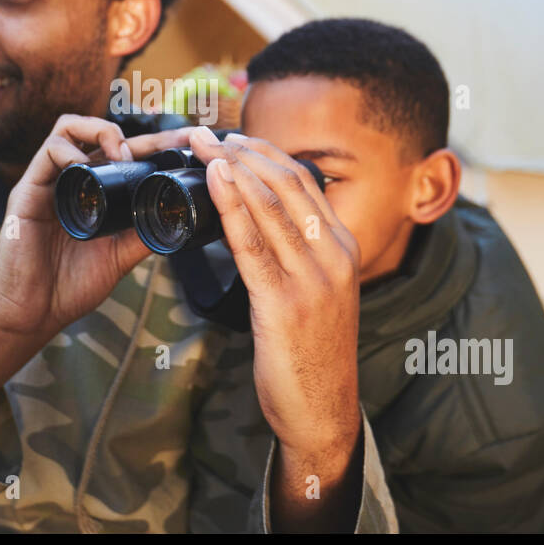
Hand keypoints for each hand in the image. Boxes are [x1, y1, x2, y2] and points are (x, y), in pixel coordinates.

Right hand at [0, 114, 195, 337]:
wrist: (32, 313)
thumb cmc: (69, 287)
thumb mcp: (118, 257)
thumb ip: (141, 235)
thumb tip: (175, 219)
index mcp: (93, 192)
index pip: (124, 155)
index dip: (156, 144)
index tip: (186, 143)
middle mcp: (71, 181)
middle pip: (102, 135)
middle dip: (140, 133)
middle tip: (169, 144)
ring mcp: (48, 183)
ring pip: (69, 128)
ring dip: (101, 131)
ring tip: (121, 155)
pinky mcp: (27, 190)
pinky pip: (47, 151)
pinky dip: (70, 151)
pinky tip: (86, 167)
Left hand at [187, 127, 361, 462]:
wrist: (323, 412)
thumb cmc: (311, 354)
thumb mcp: (319, 292)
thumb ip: (299, 253)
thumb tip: (261, 218)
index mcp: (343, 248)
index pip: (304, 182)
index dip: (264, 153)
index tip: (231, 137)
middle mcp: (334, 256)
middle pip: (286, 184)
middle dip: (243, 151)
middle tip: (205, 131)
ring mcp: (313, 279)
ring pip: (270, 205)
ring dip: (231, 167)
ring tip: (200, 144)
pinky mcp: (284, 304)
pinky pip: (252, 243)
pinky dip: (231, 204)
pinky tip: (213, 180)